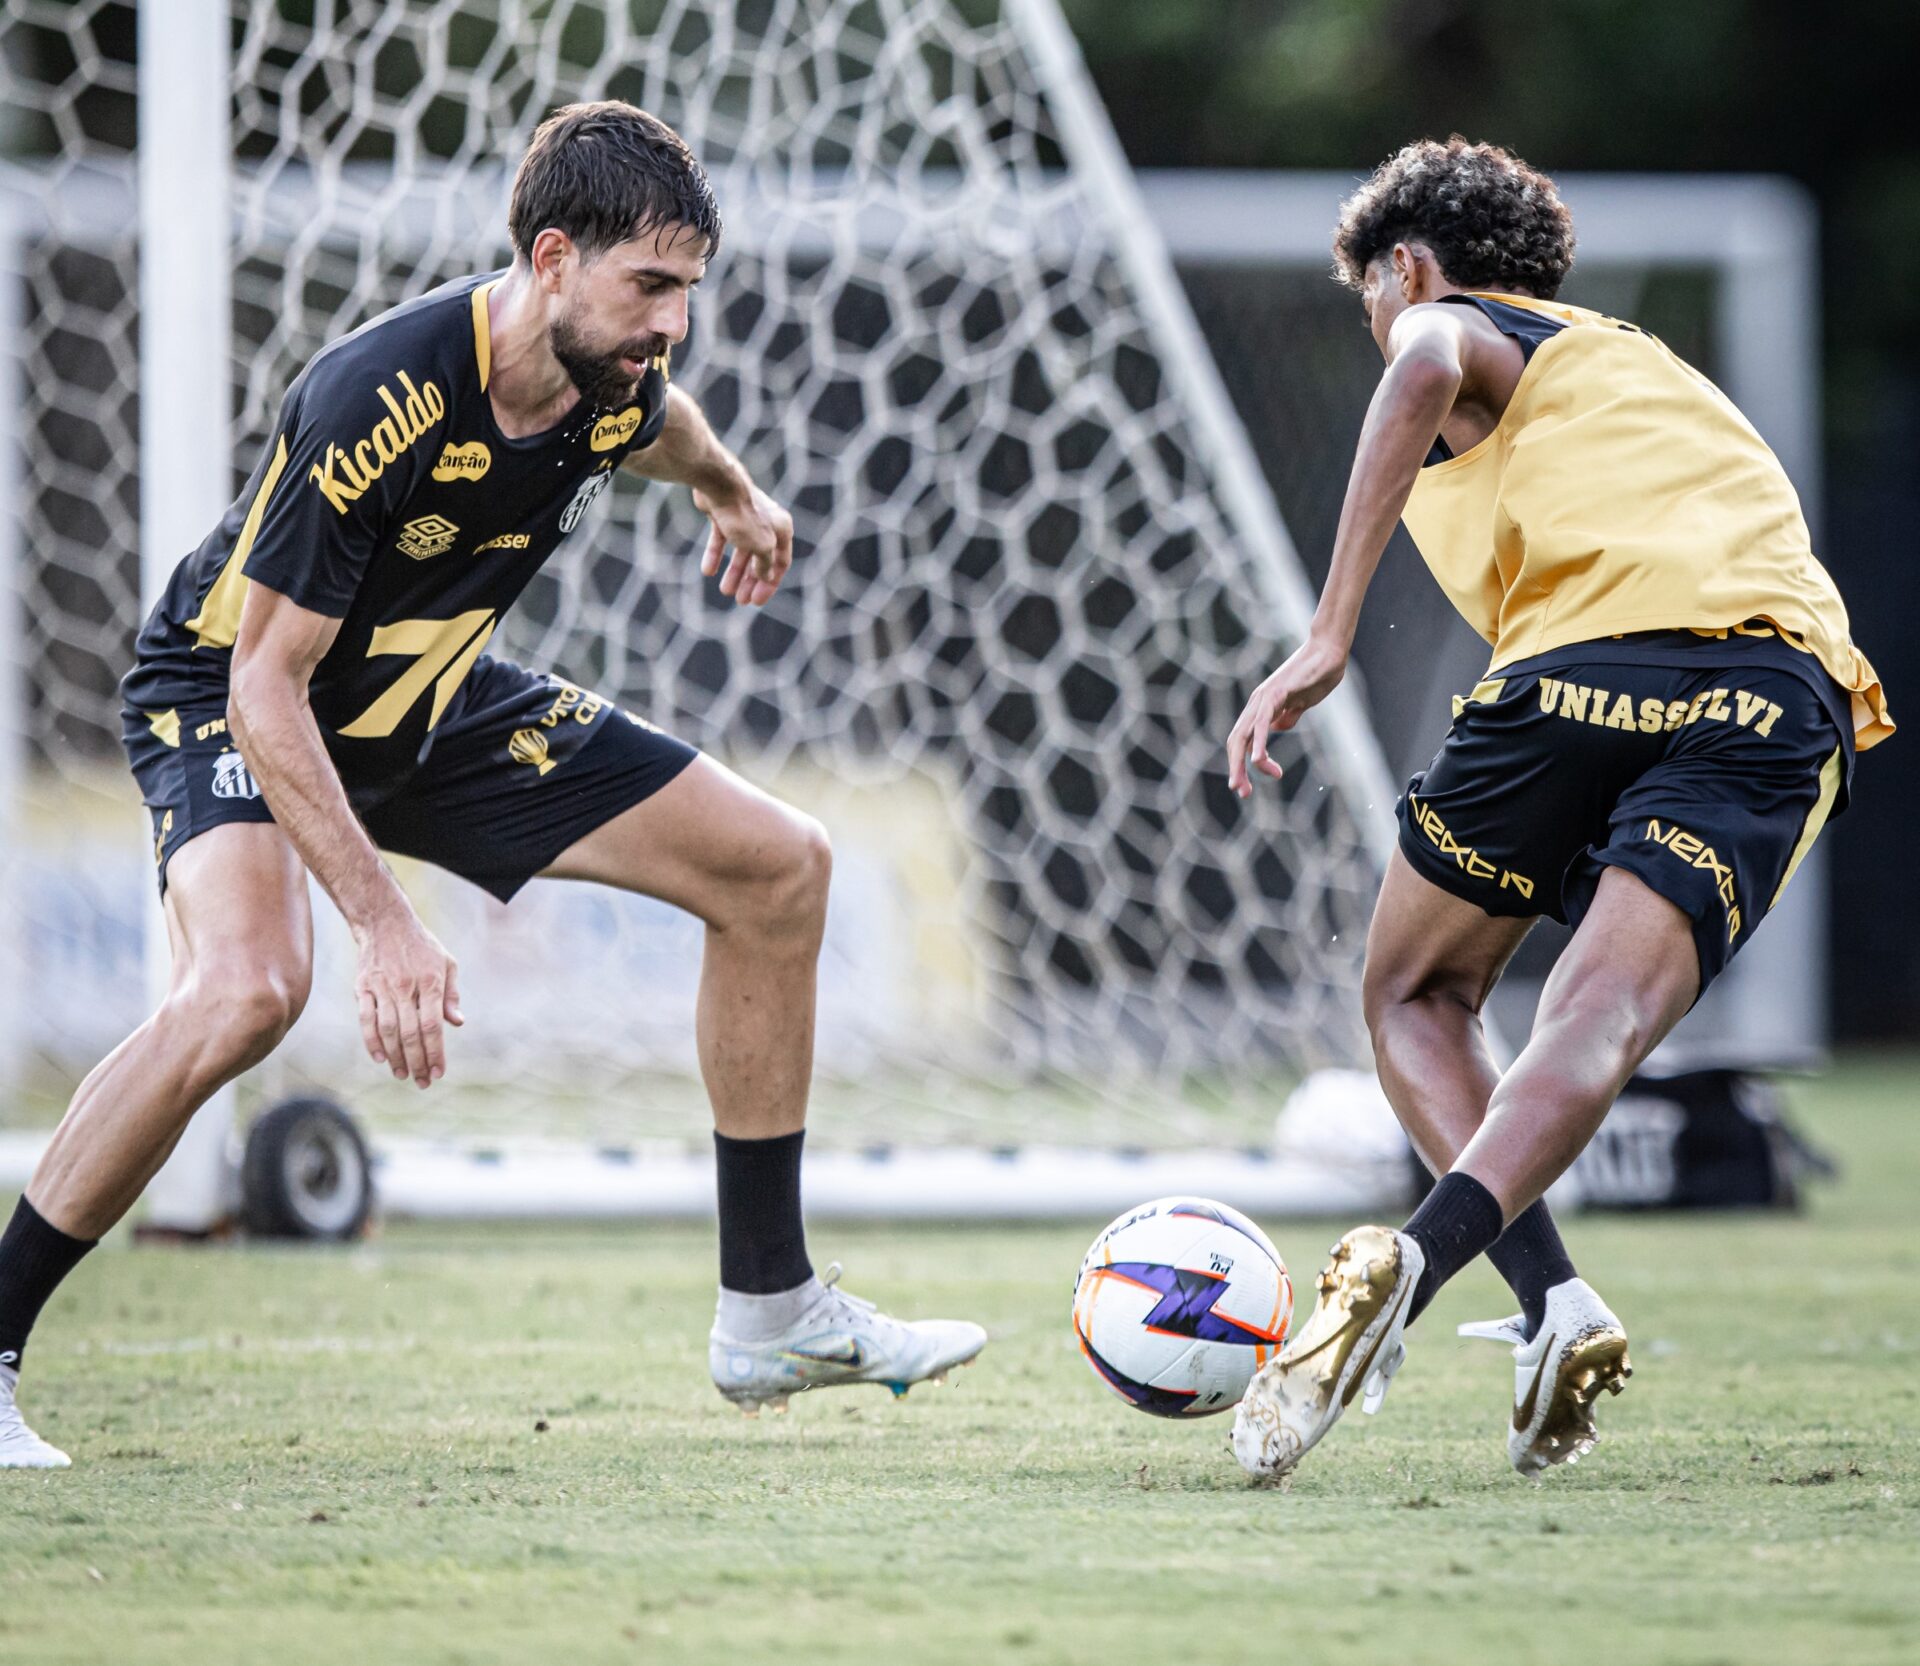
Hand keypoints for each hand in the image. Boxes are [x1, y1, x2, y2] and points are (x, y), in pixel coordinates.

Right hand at [353, 908, 462, 1087]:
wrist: (385, 922)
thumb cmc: (422, 947)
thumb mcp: (447, 963)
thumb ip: (451, 995)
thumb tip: (457, 1023)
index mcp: (430, 982)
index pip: (433, 1026)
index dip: (436, 1052)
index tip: (438, 1072)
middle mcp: (406, 986)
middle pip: (410, 1033)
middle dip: (417, 1062)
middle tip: (422, 1082)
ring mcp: (382, 987)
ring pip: (388, 1030)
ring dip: (395, 1057)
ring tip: (402, 1074)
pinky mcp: (362, 987)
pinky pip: (366, 1019)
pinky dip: (371, 1041)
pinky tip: (380, 1058)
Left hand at [695, 479, 793, 606]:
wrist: (718, 485)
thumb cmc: (744, 516)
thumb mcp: (761, 547)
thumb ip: (765, 564)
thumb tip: (766, 576)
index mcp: (781, 529)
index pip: (781, 562)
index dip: (770, 584)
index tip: (758, 601)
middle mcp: (766, 523)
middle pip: (760, 558)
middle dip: (750, 581)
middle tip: (741, 600)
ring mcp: (744, 518)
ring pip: (741, 551)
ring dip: (734, 572)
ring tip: (725, 590)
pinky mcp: (723, 514)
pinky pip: (721, 539)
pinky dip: (715, 555)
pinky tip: (708, 571)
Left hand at [1225, 634, 1348, 797]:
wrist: (1329, 651)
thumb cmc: (1318, 675)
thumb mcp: (1301, 703)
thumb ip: (1289, 714)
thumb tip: (1279, 727)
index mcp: (1261, 708)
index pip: (1242, 740)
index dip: (1240, 764)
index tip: (1249, 786)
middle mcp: (1257, 703)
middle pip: (1236, 741)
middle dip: (1236, 769)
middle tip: (1243, 793)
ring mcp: (1264, 697)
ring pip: (1243, 735)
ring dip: (1241, 764)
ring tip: (1245, 786)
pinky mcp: (1276, 693)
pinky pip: (1262, 722)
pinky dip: (1258, 743)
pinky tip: (1258, 761)